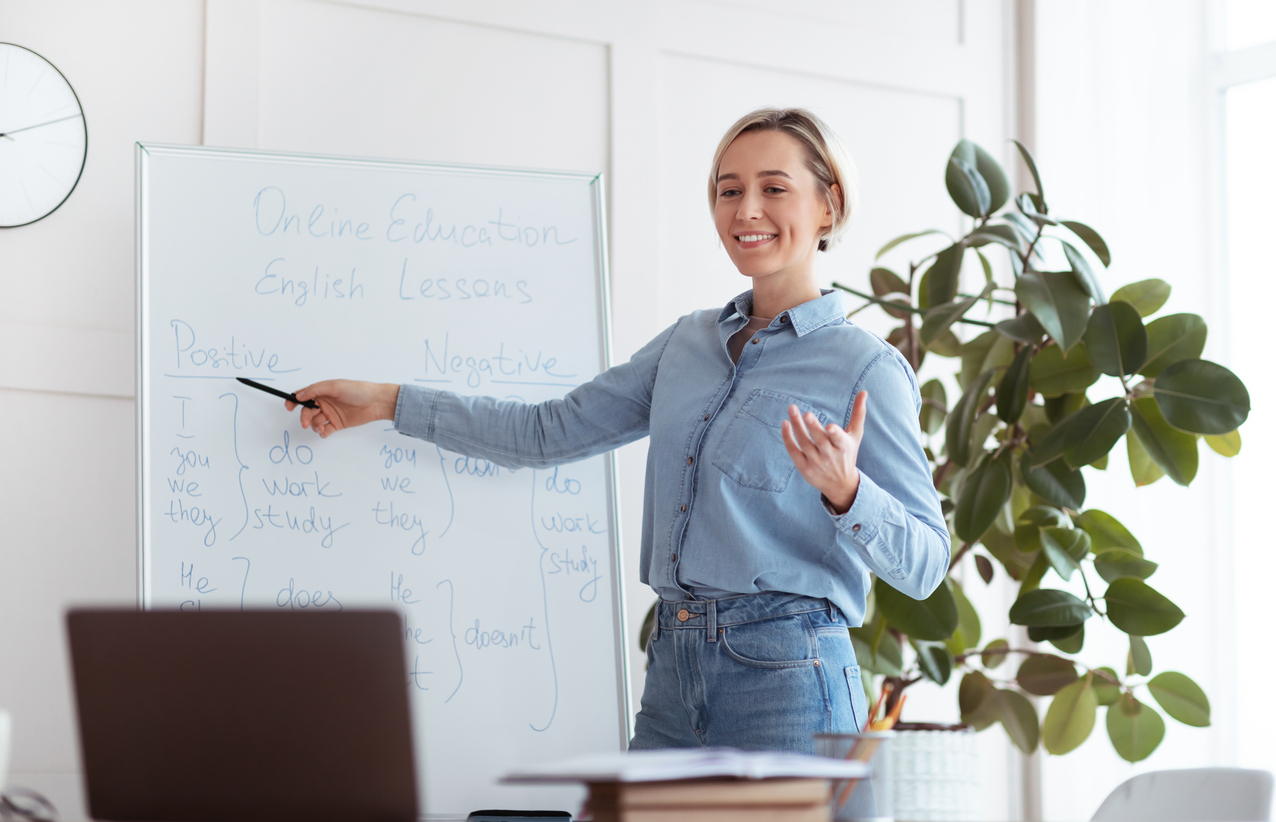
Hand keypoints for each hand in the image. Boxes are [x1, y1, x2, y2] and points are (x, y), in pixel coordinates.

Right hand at [286, 380, 399, 437]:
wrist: (376, 402)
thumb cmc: (357, 390)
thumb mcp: (335, 386)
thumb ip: (315, 390)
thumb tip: (299, 395)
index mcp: (322, 391)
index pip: (303, 395)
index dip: (293, 400)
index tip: (288, 407)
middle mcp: (324, 402)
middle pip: (307, 411)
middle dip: (304, 417)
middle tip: (305, 423)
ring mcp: (330, 414)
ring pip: (315, 422)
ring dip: (314, 426)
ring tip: (322, 427)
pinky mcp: (337, 424)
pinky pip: (325, 430)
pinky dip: (322, 432)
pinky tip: (325, 432)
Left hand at [781, 391, 867, 514]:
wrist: (840, 484)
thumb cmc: (848, 454)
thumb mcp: (855, 436)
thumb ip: (858, 414)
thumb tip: (864, 391)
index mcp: (843, 447)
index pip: (839, 439)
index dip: (834, 434)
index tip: (829, 427)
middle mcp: (829, 456)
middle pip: (819, 440)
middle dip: (813, 427)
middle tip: (806, 414)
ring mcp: (816, 463)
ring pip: (804, 443)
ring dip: (797, 426)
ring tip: (792, 409)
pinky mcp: (804, 468)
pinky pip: (793, 451)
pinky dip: (788, 438)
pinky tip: (785, 424)